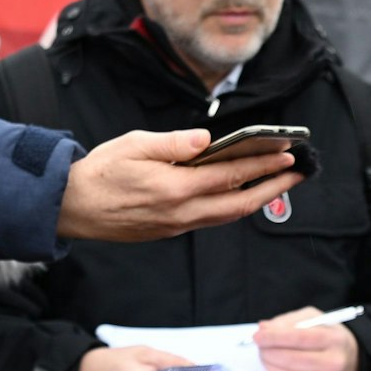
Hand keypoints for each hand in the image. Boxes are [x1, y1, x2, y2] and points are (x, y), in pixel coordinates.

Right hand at [55, 129, 303, 241]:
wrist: (70, 208)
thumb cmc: (100, 171)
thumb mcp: (134, 145)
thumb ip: (174, 143)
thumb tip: (207, 139)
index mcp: (175, 188)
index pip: (231, 175)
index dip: (263, 165)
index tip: (288, 155)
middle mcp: (181, 212)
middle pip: (240, 203)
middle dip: (274, 187)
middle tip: (300, 173)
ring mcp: (177, 226)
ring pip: (228, 215)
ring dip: (258, 199)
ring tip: (279, 183)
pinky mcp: (170, 231)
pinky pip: (210, 220)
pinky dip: (233, 207)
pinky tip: (242, 194)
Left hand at [252, 306, 360, 370]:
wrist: (355, 362)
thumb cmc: (330, 338)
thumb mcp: (316, 319)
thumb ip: (289, 321)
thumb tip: (264, 328)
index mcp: (333, 339)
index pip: (299, 337)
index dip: (274, 337)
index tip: (258, 336)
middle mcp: (334, 362)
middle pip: (290, 359)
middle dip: (268, 352)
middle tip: (259, 346)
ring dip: (269, 365)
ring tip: (266, 356)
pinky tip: (277, 368)